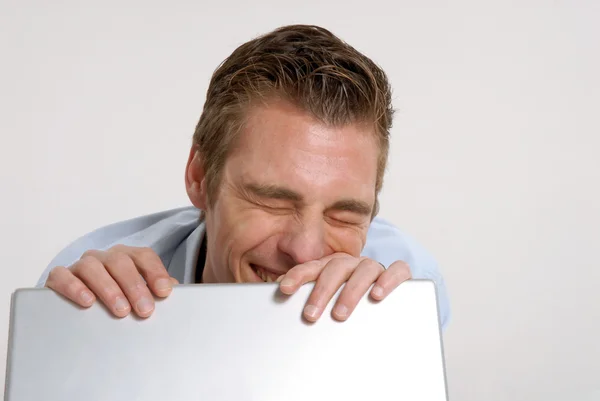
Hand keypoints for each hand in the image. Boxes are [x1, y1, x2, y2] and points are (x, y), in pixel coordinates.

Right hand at [45, 245, 177, 317]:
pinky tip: (87, 302)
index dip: (155, 272)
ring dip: (109, 288)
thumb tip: (173, 290)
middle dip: (135, 286)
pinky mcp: (57, 278)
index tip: (164, 292)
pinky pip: (62, 276)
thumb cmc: (116, 303)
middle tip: (145, 310)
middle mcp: (104, 258)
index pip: (143, 256)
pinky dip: (74, 287)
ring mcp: (80, 266)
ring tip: (120, 310)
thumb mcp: (138, 297)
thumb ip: (155, 292)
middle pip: (120, 261)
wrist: (75, 312)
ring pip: (92, 266)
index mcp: (126, 258)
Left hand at [277, 253, 410, 321]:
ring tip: (340, 313)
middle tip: (311, 314)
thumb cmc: (350, 305)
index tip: (285, 289)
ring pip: (364, 269)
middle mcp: (353, 264)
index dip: (298, 276)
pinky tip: (377, 295)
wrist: (387, 307)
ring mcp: (375, 268)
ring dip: (351, 291)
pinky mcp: (399, 275)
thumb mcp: (328, 304)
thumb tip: (283, 294)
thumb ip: (310, 300)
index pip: (312, 267)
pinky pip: (397, 270)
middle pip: (335, 268)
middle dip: (321, 292)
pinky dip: (388, 280)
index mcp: (333, 267)